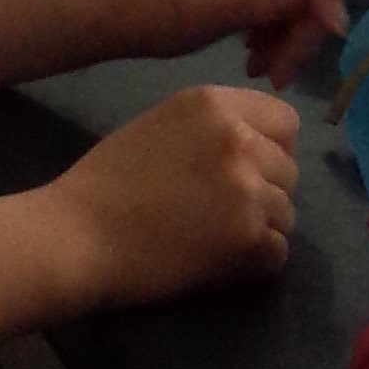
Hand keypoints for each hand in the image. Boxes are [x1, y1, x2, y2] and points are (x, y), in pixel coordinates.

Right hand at [54, 81, 301, 303]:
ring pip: (287, 215)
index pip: (285, 121)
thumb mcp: (163, 126)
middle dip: (266, 192)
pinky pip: (277, 253)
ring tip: (215, 239)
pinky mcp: (247, 237)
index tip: (247, 169)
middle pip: (290, 171)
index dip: (272, 148)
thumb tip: (257, 149)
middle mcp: (239, 140)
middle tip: (222, 211)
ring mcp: (247, 189)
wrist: (78, 234)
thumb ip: (213, 128)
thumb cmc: (106, 182)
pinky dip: (254, 264)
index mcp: (215, 105)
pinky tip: (218, 262)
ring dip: (260, 230)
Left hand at [126, 0, 345, 87]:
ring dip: (289, 35)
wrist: (123, 17)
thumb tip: (308, 3)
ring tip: (266, 72)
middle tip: (286, 74)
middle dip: (301, 25)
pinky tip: (258, 59)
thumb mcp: (203, 15)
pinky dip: (277, 31)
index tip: (332, 31)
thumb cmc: (153, 13)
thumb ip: (256, 4)